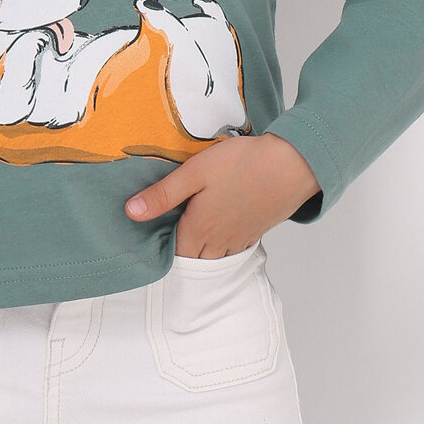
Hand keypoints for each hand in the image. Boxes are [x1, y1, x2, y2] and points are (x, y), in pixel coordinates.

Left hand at [124, 132, 320, 255]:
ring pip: (213, 257)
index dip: (161, 248)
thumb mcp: (194, 173)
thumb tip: (130, 212)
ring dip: (200, 251)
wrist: (293, 164)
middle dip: (179, 252)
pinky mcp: (256, 232)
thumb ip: (163, 195)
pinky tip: (218, 229)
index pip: (173, 253)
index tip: (150, 237)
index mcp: (200, 229)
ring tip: (189, 233)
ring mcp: (240, 239)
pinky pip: (233, 249)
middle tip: (166, 235)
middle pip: (193, 259)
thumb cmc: (242, 164)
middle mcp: (219, 242)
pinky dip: (221, 246)